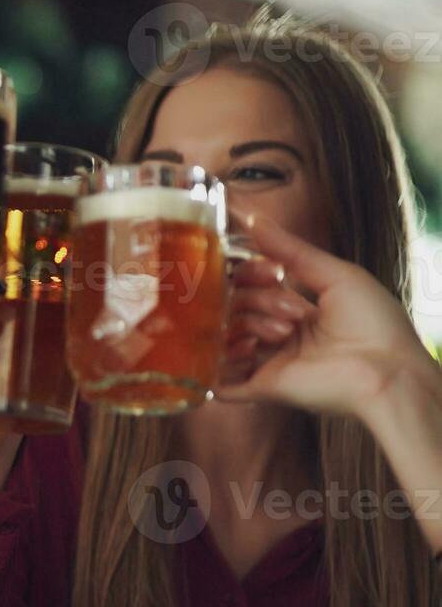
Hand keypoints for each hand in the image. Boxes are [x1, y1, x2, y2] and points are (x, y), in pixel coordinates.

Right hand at [217, 215, 435, 417]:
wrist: (385, 374)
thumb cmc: (374, 325)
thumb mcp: (337, 275)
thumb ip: (292, 249)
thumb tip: (253, 218)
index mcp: (296, 309)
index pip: (251, 284)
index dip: (252, 273)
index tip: (272, 272)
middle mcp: (278, 334)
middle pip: (237, 305)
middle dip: (257, 300)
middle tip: (291, 313)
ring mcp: (269, 362)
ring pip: (227, 334)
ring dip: (248, 326)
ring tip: (282, 335)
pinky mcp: (263, 388)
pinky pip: (221, 378)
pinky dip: (223, 362)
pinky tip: (248, 350)